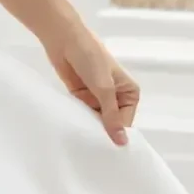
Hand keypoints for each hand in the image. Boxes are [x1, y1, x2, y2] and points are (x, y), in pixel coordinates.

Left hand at [42, 15, 139, 145]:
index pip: (126, 122)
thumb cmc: (90, 58)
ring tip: (83, 145)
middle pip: (111, 123)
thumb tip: (122, 142)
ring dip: (90, 127)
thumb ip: (111, 116)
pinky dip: (79, 120)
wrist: (64, 40)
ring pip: (96, 120)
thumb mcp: (104, 88)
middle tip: (94, 153)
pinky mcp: (81, 96)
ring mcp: (97, 97)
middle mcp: (116, 97)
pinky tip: (74, 133)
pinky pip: (83, 114)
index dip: (117, 134)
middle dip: (103, 133)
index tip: (107, 151)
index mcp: (129, 92)